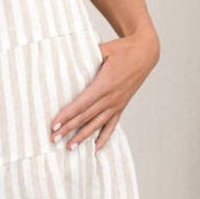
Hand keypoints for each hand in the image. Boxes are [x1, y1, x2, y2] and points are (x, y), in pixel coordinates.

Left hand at [50, 27, 159, 151]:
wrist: (145, 53)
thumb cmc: (123, 49)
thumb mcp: (104, 49)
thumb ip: (86, 56)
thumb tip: (66, 57)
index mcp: (105, 84)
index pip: (82, 104)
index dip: (67, 115)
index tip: (54, 124)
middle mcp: (111, 98)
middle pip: (86, 117)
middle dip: (69, 129)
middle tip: (54, 138)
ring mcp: (117, 104)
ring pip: (97, 124)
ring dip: (83, 137)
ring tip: (70, 148)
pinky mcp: (121, 106)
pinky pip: (112, 125)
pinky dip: (104, 138)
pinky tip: (95, 149)